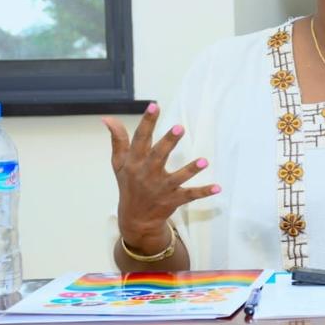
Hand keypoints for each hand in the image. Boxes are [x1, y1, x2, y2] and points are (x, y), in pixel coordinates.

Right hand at [103, 103, 219, 251]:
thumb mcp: (119, 163)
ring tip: (204, 161)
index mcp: (135, 162)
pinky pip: (190, 195)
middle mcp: (147, 174)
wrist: (135, 219)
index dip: (147, 122)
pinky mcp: (173, 199)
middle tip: (180, 127)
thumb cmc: (129, 184)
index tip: (154, 106)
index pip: (140, 139)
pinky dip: (204, 192)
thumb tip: (107, 118)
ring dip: (190, 170)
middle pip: (159, 156)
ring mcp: (161, 188)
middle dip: (169, 142)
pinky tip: (217, 187)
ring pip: (177, 178)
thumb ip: (118, 140)